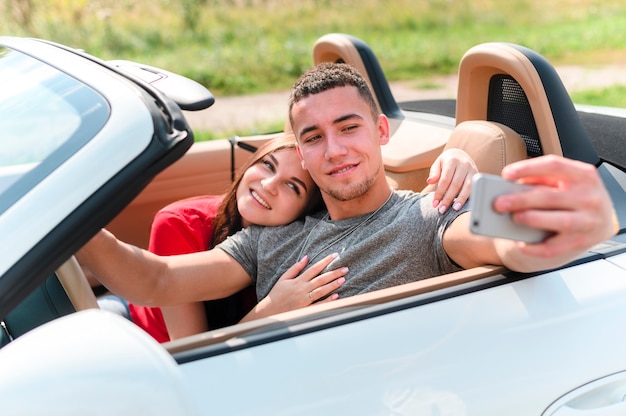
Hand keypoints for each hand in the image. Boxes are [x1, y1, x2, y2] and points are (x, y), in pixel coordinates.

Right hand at [240, 253, 347, 321]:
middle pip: (321, 279)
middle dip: (334, 273)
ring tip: (343, 279)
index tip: (335, 256)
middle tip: (345, 268)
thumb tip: (306, 257)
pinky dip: (327, 300)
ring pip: (321, 290)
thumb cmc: (277, 294)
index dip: (325, 261)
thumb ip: (295, 268)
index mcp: (298, 280)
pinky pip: (318, 304)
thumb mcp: (284, 278)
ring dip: (333, 285)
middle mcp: (302, 289)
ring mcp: (304, 299)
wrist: (270, 311)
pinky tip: (336, 296)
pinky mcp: (306, 309)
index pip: (314, 268)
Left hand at [426, 148, 477, 212]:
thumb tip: (429, 181)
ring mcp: (472, 170)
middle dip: (448, 199)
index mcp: (452, 160)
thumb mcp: (438, 163)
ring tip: (454, 209)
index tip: (434, 204)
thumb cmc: (446, 162)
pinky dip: (469, 197)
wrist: (460, 154)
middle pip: (455, 185)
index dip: (439, 193)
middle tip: (441, 209)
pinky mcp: (478, 175)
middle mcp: (464, 164)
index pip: (445, 180)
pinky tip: (464, 204)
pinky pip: (474, 188)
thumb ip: (434, 172)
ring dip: (461, 199)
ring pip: (467, 187)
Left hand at [495, 155, 616, 262]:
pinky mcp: (582, 242)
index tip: (506, 174)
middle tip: (499, 203)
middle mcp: (590, 197)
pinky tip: (521, 243)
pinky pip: (556, 247)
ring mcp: (589, 221)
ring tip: (514, 218)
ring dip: (534, 219)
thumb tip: (510, 187)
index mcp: (584, 175)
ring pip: (560, 221)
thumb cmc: (574, 197)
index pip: (554, 165)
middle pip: (551, 196)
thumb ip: (541, 180)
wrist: (599, 220)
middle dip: (521, 200)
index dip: (528, 168)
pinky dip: (536, 247)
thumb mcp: (564, 181)